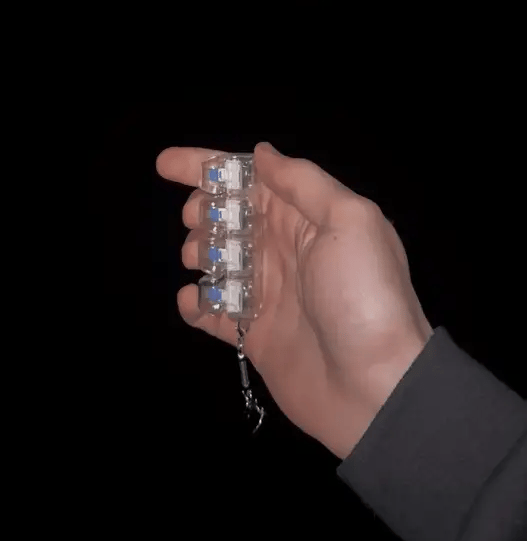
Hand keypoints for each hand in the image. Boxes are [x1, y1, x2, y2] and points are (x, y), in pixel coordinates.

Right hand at [156, 142, 432, 457]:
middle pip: (230, 218)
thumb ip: (303, 182)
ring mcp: (269, 294)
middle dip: (204, 212)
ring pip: (218, 261)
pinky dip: (195, 304)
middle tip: (197, 222)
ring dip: (199, 253)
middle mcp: (286, 251)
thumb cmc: (363, 295)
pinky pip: (213, 312)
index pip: (252, 182)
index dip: (208, 167)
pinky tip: (193, 301)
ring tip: (200, 261)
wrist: (374, 386)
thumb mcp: (349, 221)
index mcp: (309, 218)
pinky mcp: (254, 334)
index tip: (165, 164)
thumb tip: (261, 153)